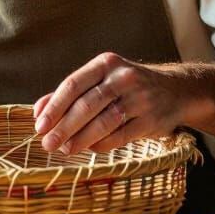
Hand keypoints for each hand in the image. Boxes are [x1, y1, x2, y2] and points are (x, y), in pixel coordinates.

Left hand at [33, 52, 189, 154]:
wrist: (176, 90)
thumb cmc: (127, 86)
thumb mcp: (101, 79)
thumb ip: (70, 93)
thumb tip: (38, 110)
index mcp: (106, 63)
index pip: (73, 84)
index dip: (54, 107)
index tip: (39, 126)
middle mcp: (123, 77)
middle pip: (87, 105)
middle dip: (63, 127)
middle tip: (47, 144)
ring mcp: (140, 98)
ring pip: (103, 122)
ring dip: (80, 139)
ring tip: (64, 150)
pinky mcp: (151, 120)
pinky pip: (120, 136)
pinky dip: (101, 145)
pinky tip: (88, 149)